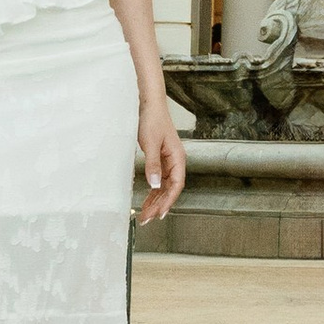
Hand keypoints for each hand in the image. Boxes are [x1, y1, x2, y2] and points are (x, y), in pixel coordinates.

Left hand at [137, 101, 186, 223]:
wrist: (149, 105)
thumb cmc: (153, 120)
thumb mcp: (151, 143)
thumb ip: (153, 165)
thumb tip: (155, 185)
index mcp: (178, 157)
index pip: (176, 185)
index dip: (169, 201)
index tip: (159, 214)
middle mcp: (175, 161)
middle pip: (170, 189)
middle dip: (160, 205)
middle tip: (147, 219)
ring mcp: (168, 161)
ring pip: (164, 187)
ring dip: (156, 200)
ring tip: (146, 214)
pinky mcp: (160, 160)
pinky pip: (158, 180)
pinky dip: (153, 191)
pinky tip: (147, 200)